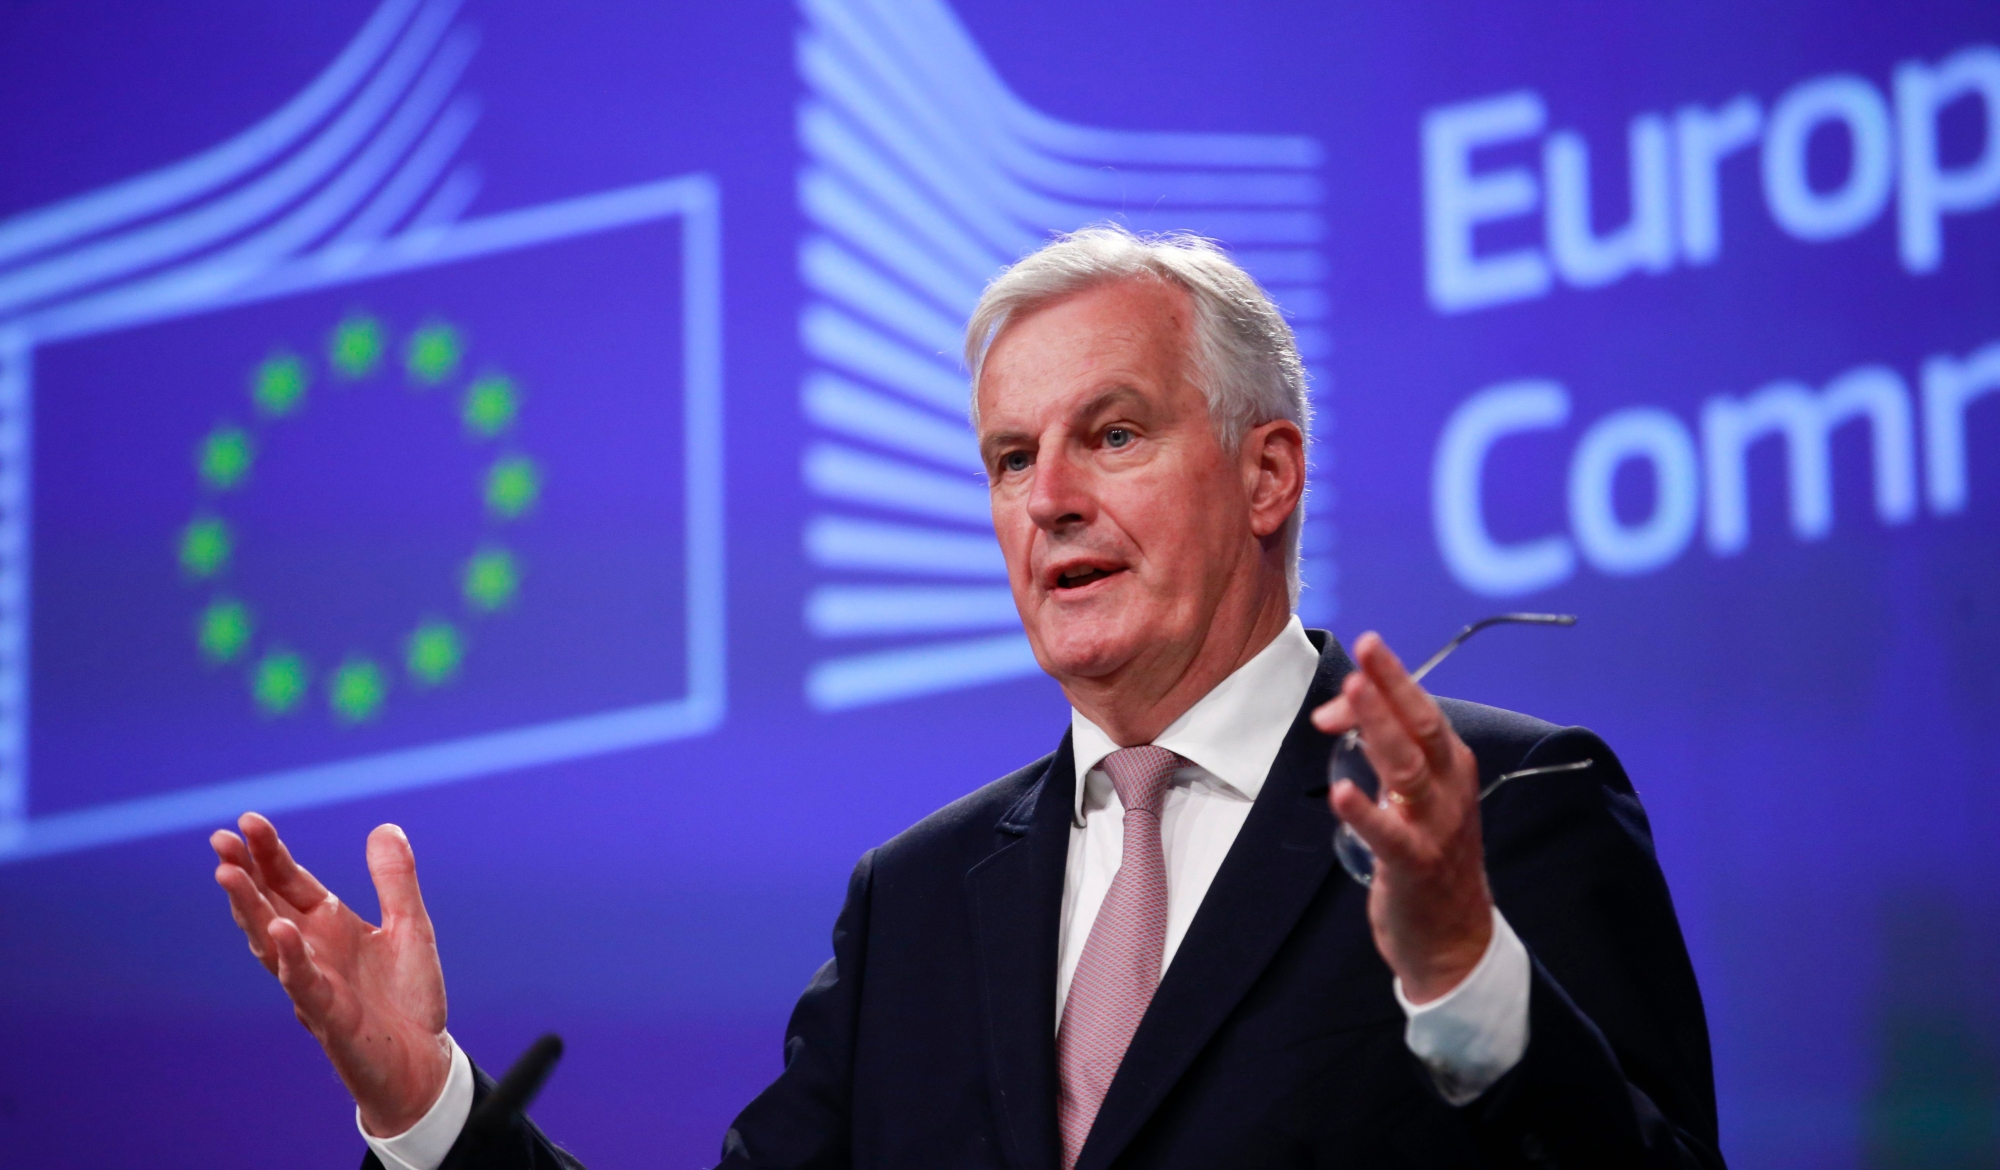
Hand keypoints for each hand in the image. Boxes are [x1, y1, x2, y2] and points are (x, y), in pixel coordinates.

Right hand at [211, 813, 450, 1135]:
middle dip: (245, 873)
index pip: (290, 881)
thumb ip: (395, 881)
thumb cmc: (407, 999)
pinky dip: (292, 959)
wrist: (422, 1062)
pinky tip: (280, 933)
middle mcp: (312, 951)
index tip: (247, 820)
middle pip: (269, 905)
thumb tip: (384, 827)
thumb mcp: (411, 926)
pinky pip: (304, 985)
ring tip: (229, 874)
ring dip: (250, 910)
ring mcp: (314, 983)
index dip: (269, 853)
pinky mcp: (329, 1016)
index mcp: (329, 925)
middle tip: (219, 839)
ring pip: (271, 942)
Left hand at [1312, 633, 1492, 1002]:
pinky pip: (1390, 835)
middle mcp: (1451, 792)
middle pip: (1425, 729)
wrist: (1455, 939)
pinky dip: (1365, 813)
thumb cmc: (1428, 857)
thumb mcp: (1407, 797)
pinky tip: (1341, 793)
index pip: (1424, 712)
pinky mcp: (1416, 867)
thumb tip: (1331, 716)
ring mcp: (1437, 829)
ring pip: (1409, 770)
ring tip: (1352, 697)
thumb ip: (1374, 751)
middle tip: (1367, 651)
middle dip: (1393, 687)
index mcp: (1452, 769)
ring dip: (1380, 730)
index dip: (1392, 680)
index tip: (1366, 648)